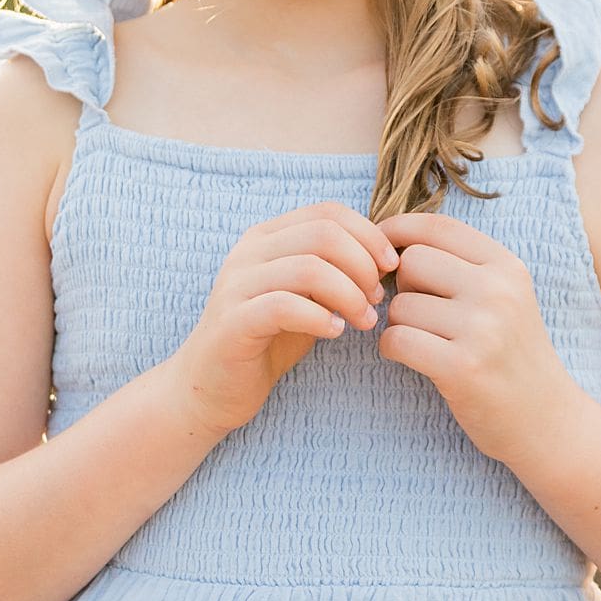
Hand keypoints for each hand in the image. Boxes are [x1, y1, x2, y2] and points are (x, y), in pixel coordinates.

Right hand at [170, 200, 398, 436]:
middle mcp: (248, 252)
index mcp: (267, 238)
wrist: (210, 388)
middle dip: (363, 265)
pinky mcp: (233, 322)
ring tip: (363, 320)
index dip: (368, 235)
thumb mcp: (306, 297)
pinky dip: (320, 317)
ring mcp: (237, 285)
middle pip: (323, 234)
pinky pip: (284, 306)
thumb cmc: (267, 340)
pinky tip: (335, 333)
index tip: (391, 267)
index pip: (327, 212)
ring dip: (349, 294)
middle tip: (377, 299)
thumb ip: (334, 272)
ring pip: (309, 267)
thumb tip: (383, 257)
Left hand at [374, 209, 573, 466]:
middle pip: (413, 262)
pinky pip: (396, 339)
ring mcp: (482, 329)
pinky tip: (410, 359)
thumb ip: (460, 266)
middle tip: (419, 314)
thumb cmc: (511, 355)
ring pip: (400, 305)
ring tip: (424, 342)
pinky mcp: (462, 367)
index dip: (399, 229)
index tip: (380, 247)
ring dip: (398, 324)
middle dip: (402, 287)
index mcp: (507, 266)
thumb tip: (391, 241)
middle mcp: (498, 290)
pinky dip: (392, 349)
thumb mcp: (504, 298)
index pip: (439, 226)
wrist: (547, 420)